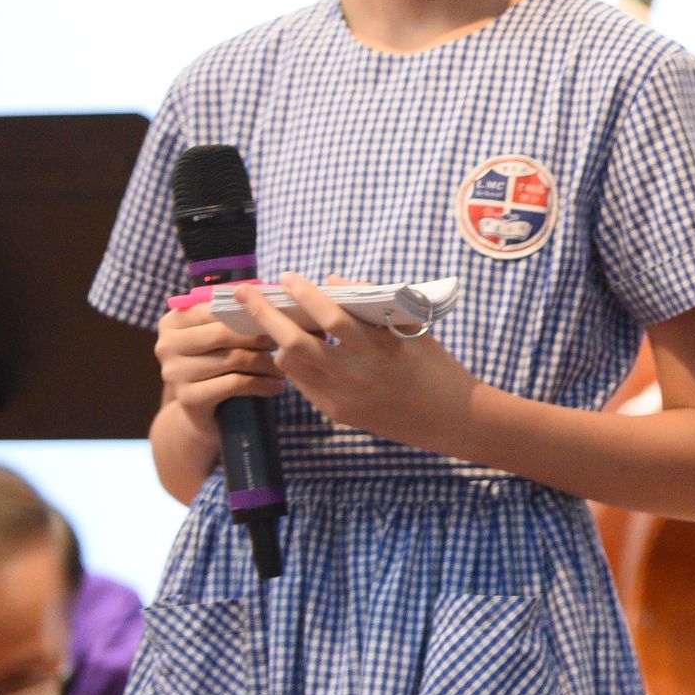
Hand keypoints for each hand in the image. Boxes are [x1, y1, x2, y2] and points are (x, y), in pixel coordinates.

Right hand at [153, 304, 280, 440]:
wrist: (204, 413)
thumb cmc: (219, 364)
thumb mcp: (222, 337)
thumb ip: (234, 315)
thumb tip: (269, 295)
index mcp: (172, 322)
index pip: (215, 308)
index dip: (250, 312)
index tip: (280, 317)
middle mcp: (166, 345)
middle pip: (224, 333)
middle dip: (260, 337)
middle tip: (287, 343)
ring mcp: (174, 373)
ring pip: (234, 358)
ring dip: (267, 363)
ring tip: (286, 367)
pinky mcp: (188, 398)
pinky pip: (235, 383)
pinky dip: (262, 384)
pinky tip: (278, 386)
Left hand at [235, 276, 480, 454]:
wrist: (448, 417)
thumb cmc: (435, 365)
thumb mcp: (412, 328)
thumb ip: (372, 305)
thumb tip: (333, 283)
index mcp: (378, 349)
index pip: (332, 317)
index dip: (306, 295)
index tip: (287, 277)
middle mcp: (355, 374)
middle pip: (296, 342)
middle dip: (265, 315)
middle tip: (245, 293)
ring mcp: (342, 397)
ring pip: (291, 365)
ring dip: (277, 340)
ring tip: (269, 321)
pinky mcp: (337, 413)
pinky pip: (302, 383)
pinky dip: (293, 362)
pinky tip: (291, 349)